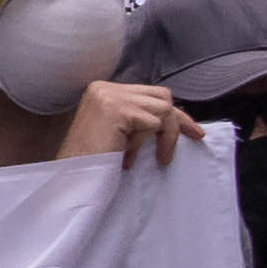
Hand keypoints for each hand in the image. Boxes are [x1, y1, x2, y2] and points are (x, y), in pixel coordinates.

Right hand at [50, 80, 205, 167]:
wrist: (71, 180)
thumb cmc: (93, 164)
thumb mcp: (118, 134)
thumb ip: (137, 119)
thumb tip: (174, 117)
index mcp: (102, 91)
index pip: (150, 94)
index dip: (173, 114)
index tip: (193, 131)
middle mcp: (104, 88)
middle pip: (161, 95)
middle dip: (178, 120)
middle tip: (194, 137)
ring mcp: (110, 96)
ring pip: (163, 108)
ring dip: (161, 135)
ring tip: (141, 156)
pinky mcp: (117, 110)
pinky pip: (155, 122)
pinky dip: (150, 142)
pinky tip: (129, 157)